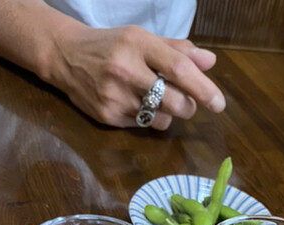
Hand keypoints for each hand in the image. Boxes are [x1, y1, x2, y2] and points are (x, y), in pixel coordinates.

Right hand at [49, 23, 225, 127]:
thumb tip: (210, 61)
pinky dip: (148, 119)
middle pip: (175, 101)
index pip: (179, 68)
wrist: (64, 56)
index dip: (203, 88)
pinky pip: (143, 127)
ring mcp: (115, 95)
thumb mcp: (142, 39)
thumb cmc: (111, 46)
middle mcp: (126, 70)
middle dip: (189, 106)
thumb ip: (177, 50)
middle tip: (186, 102)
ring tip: (156, 100)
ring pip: (162, 119)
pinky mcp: (107, 116)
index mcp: (138, 44)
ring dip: (168, 114)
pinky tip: (136, 105)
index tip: (219, 104)